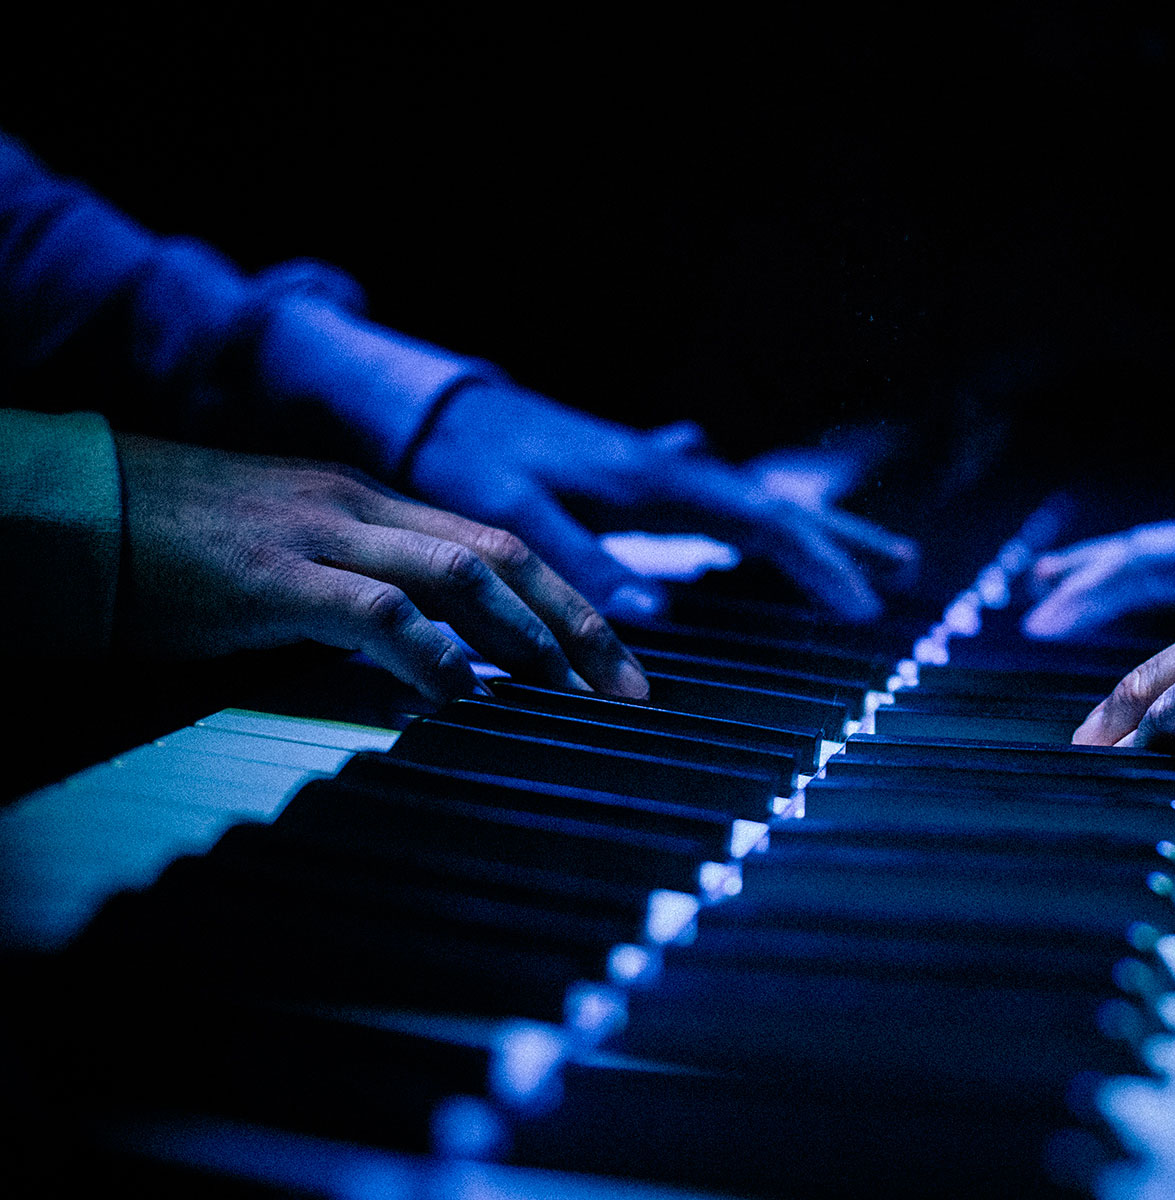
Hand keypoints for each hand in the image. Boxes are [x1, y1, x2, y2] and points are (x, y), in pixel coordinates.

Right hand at [116, 436, 647, 703]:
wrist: (75, 513)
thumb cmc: (178, 548)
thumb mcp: (292, 562)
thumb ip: (366, 598)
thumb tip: (439, 667)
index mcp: (371, 500)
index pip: (500, 541)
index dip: (570, 598)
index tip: (617, 659)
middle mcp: (361, 505)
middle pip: (505, 552)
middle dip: (580, 622)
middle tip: (630, 691)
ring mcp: (321, 532)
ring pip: (461, 572)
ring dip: (528, 639)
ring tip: (572, 697)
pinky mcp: (273, 575)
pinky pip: (377, 612)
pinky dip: (432, 657)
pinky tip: (462, 700)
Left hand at [404, 386, 915, 619]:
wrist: (437, 407)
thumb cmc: (468, 460)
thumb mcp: (512, 517)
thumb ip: (583, 565)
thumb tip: (657, 618)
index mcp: (652, 476)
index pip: (760, 523)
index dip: (818, 566)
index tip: (863, 610)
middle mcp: (670, 468)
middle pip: (777, 508)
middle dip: (843, 542)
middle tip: (907, 576)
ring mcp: (661, 470)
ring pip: (757, 503)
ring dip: (815, 530)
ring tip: (872, 556)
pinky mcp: (642, 479)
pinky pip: (724, 504)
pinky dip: (762, 522)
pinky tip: (765, 528)